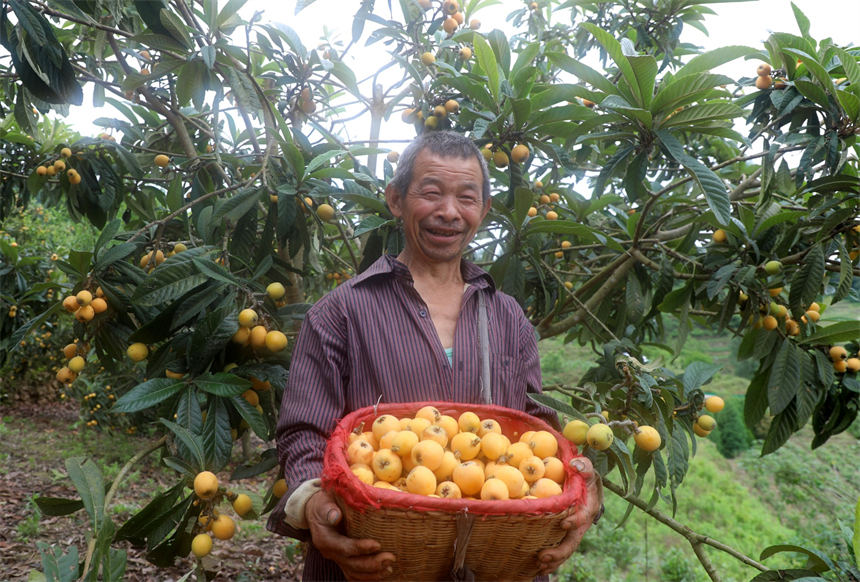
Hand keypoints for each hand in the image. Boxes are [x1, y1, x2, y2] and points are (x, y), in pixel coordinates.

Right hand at [305, 490, 396, 580]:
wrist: (317, 512)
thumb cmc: (324, 504)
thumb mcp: (324, 503)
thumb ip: (329, 510)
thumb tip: (335, 516)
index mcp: (324, 539)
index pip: (344, 548)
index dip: (360, 548)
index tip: (377, 545)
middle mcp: (330, 553)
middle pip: (351, 564)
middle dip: (372, 564)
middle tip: (390, 558)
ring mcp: (337, 559)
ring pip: (354, 573)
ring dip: (373, 574)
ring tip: (389, 569)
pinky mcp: (343, 561)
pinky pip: (355, 574)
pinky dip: (368, 577)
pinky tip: (382, 574)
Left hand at [536, 456, 603, 574]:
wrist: (586, 486)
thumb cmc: (584, 475)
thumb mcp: (586, 468)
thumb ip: (584, 465)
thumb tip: (575, 464)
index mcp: (588, 507)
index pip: (583, 516)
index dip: (575, 521)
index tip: (564, 523)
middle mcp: (582, 523)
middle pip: (573, 541)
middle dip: (560, 551)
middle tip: (543, 556)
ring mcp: (574, 531)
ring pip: (566, 548)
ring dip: (554, 559)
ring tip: (539, 567)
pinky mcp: (565, 534)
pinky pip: (560, 548)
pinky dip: (551, 560)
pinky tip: (538, 567)